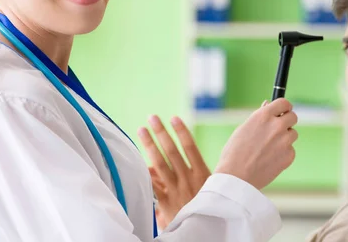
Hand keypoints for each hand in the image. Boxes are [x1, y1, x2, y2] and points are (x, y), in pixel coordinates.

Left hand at [138, 115, 210, 229]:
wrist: (208, 232)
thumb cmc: (210, 209)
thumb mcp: (210, 190)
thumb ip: (197, 175)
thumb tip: (190, 158)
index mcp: (202, 174)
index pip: (190, 147)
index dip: (182, 131)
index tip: (174, 118)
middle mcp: (188, 180)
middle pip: (171, 151)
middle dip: (161, 133)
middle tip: (152, 118)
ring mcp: (176, 191)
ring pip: (160, 164)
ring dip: (150, 145)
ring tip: (142, 130)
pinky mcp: (166, 204)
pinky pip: (153, 186)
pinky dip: (145, 174)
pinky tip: (136, 162)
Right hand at [215, 98, 297, 189]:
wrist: (236, 177)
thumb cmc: (235, 152)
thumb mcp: (243, 128)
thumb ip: (259, 116)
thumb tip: (268, 105)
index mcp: (263, 115)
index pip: (284, 102)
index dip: (284, 107)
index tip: (283, 111)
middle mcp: (276, 126)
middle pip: (293, 117)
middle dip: (287, 121)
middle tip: (278, 130)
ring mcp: (284, 141)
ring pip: (293, 134)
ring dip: (285, 138)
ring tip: (269, 148)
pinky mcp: (289, 156)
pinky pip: (291, 150)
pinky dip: (283, 153)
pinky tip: (270, 159)